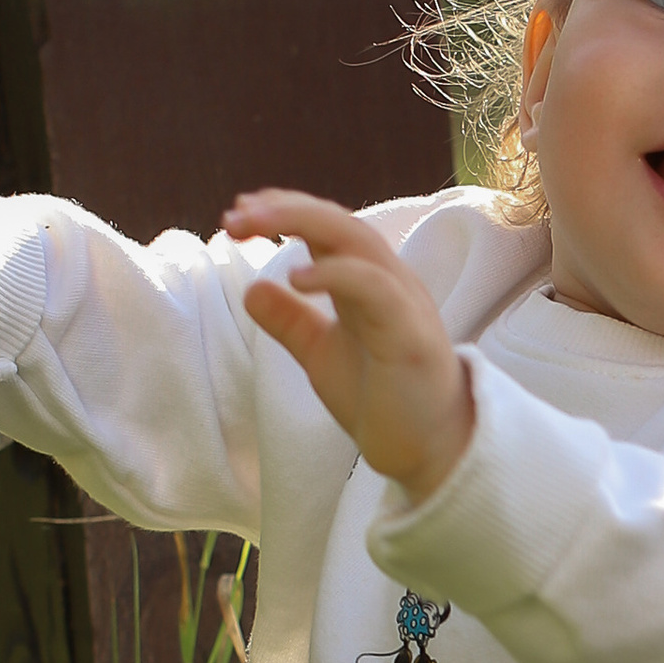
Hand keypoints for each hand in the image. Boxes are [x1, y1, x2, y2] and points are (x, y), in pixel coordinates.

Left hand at [231, 191, 473, 501]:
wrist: (427, 452)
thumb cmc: (381, 401)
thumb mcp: (321, 354)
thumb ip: (291, 322)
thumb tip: (251, 289)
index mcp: (369, 282)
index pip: (328, 227)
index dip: (284, 211)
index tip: (238, 215)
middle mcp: (389, 281)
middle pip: (339, 223)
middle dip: (285, 209)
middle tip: (236, 215)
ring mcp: (403, 303)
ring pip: (358, 241)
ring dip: (303, 223)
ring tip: (255, 225)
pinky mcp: (410, 333)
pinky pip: (375, 287)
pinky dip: (336, 273)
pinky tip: (296, 278)